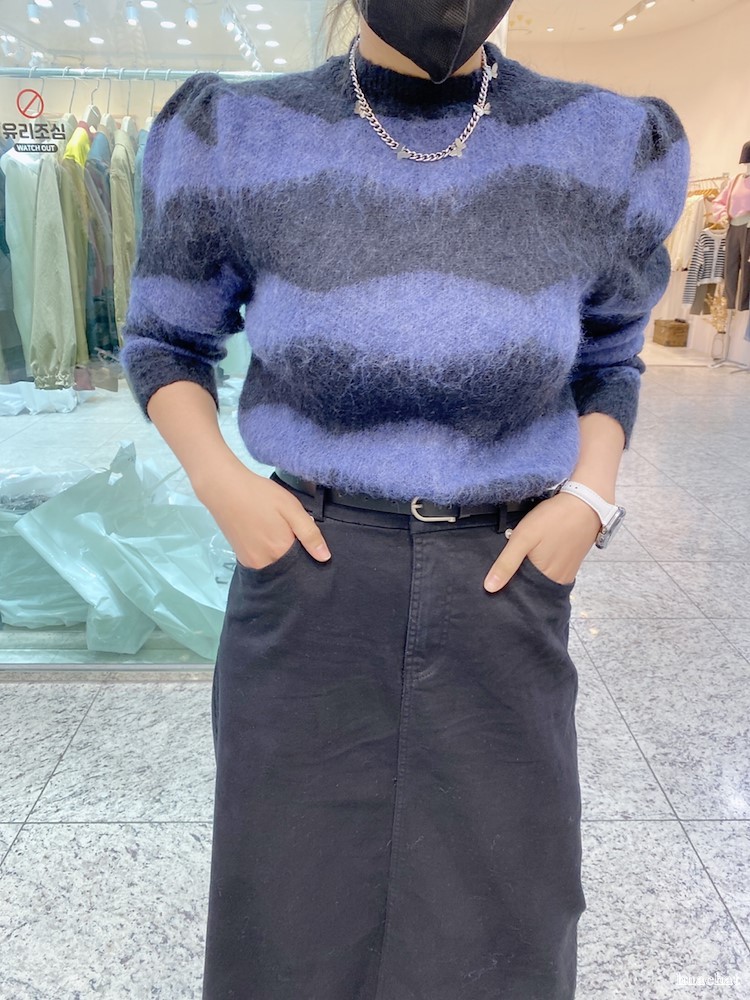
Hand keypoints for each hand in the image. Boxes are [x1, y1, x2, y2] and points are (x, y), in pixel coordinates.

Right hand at [194, 460, 330, 570]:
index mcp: (280, 552)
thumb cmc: (260, 495)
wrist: (223, 489)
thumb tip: (325, 558)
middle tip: (297, 538)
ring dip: (283, 558)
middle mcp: (265, 564)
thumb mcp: (291, 508)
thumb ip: (309, 533)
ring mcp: (251, 563)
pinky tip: (271, 540)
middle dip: (297, 560)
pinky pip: (263, 565)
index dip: (311, 559)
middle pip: (289, 570)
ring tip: (284, 538)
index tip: (313, 547)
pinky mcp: (241, 558)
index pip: (304, 567)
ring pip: (276, 568)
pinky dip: (271, 557)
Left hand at [483, 491, 601, 591]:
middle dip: (518, 579)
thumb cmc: (553, 519)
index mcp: (544, 580)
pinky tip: (537, 553)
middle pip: (531, 586)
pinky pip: (552, 571)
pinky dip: (542, 565)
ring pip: (541, 578)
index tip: (495, 580)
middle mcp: (558, 582)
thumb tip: (490, 588)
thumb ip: (506, 564)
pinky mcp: (572, 563)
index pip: (520, 593)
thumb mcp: (523, 538)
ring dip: (529, 571)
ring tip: (521, 557)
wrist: (586, 503)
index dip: (507, 587)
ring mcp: (567, 573)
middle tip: (507, 563)